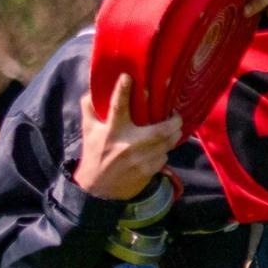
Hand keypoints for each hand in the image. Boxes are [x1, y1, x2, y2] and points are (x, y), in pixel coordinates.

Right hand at [74, 75, 182, 201]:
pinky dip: (165, 151)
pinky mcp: (147, 172)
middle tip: (177, 117)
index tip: (128, 77)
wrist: (98, 190)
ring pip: (165, 145)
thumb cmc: (95, 154)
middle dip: (173, 123)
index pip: (117, 107)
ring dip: (173, 136)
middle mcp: (127, 145)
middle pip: (158, 131)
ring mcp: (139, 160)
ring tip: (176, 129)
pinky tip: (164, 147)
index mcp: (111, 131)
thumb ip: (90, 109)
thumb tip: (93, 89)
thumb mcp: (89, 131)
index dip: (122, 91)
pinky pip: (163, 158)